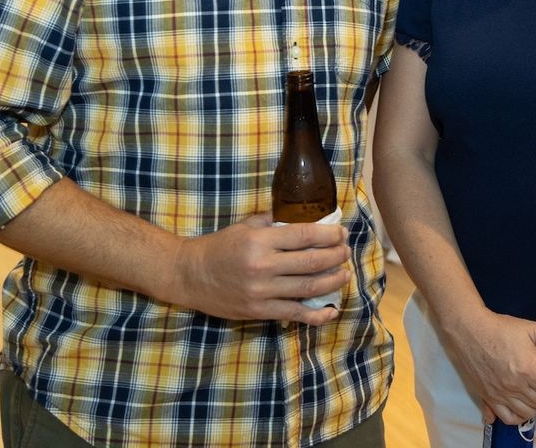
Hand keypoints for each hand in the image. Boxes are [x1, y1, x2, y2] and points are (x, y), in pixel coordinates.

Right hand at [170, 213, 349, 324]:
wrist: (189, 275)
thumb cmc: (219, 246)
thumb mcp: (245, 226)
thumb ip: (274, 222)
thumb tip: (305, 220)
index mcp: (260, 241)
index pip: (304, 236)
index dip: (328, 234)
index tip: (341, 232)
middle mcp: (263, 266)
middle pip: (311, 262)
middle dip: (336, 256)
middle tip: (346, 251)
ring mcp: (262, 292)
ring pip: (308, 288)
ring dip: (332, 281)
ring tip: (344, 274)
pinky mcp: (259, 311)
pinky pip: (294, 313)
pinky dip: (317, 314)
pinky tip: (332, 310)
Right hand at [437, 309, 535, 425]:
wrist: (469, 330)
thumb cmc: (501, 328)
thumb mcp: (531, 328)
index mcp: (527, 370)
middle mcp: (514, 386)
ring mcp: (499, 394)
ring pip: (525, 413)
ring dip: (535, 408)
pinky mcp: (486, 396)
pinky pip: (505, 417)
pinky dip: (516, 417)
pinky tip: (519, 408)